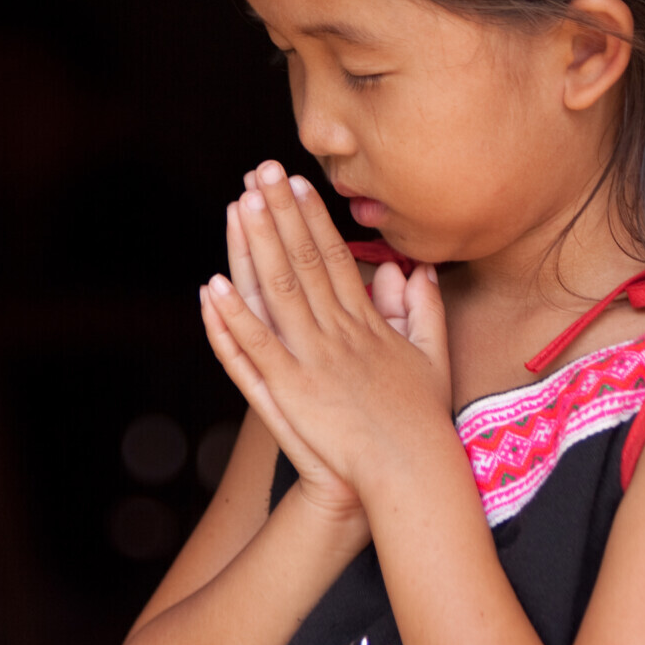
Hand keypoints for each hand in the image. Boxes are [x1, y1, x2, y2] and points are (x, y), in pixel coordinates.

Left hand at [200, 161, 452, 504]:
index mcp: (366, 323)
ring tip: (238, 205)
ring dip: (256, 246)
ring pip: (279, 292)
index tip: (295, 183)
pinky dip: (233, 317)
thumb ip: (424, 309)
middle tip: (259, 172)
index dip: (312, 218)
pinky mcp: (291, 391)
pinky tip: (211, 286)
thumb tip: (416, 270)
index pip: (334, 257)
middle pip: (303, 261)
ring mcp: (312, 360)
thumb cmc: (421, 421)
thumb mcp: (433, 356)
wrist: (411, 472)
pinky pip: (255, 348)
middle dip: (279, 214)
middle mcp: (337, 332)